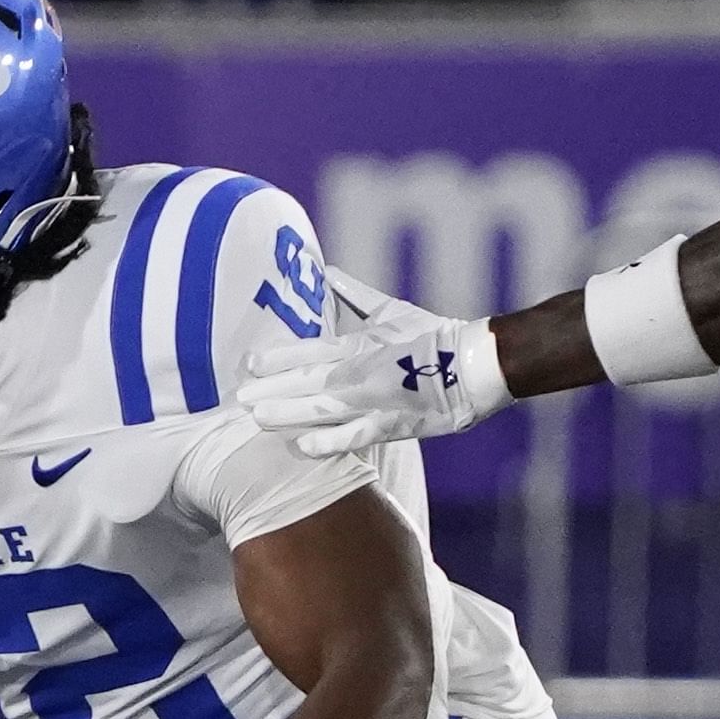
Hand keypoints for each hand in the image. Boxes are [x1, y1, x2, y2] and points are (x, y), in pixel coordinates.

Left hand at [237, 280, 511, 460]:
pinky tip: (303, 446)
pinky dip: (331, 440)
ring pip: (325, 407)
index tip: (249, 363)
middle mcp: (364, 371)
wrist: (481, 363)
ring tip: (257, 419)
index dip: (280, 357)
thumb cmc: (437, 337)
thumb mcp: (392, 312)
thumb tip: (328, 272)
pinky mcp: (395, 424)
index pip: (312, 351)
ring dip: (290, 412)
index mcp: (362, 346)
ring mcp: (378, 399)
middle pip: (310, 381)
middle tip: (237, 399)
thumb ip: (355, 296)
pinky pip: (358, 435)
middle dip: (273, 389)